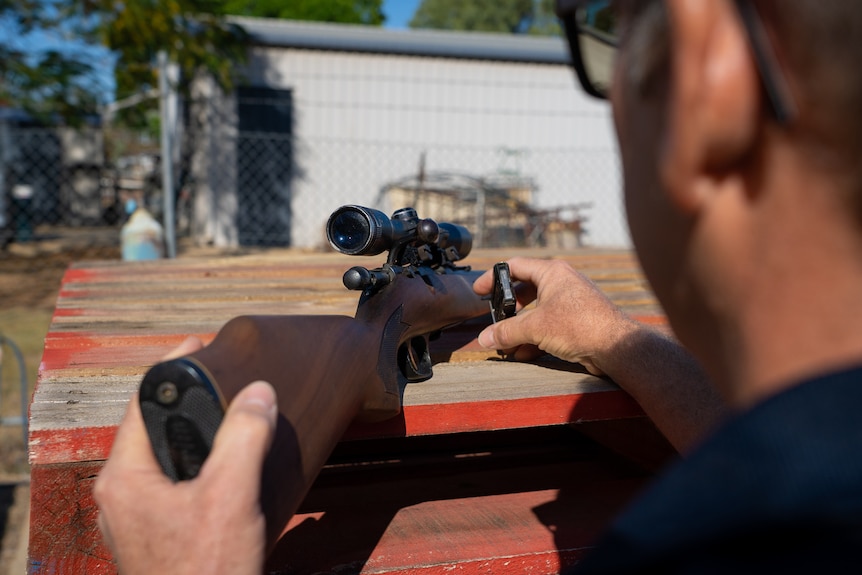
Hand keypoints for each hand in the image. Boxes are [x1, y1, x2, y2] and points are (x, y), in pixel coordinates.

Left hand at [94, 337, 277, 574]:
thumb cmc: (206, 569)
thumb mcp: (230, 495)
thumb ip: (243, 437)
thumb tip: (257, 391)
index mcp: (125, 477)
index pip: (140, 403)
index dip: (172, 369)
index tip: (203, 345)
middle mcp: (123, 494)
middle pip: (153, 427)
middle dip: (189, 398)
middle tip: (226, 376)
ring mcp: (139, 517)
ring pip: (167, 456)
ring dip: (199, 431)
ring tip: (236, 413)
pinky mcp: (159, 533)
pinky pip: (178, 481)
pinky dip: (203, 461)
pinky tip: (233, 463)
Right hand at [473, 257, 635, 375]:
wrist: (616, 346)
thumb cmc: (580, 326)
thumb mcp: (535, 328)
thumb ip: (506, 332)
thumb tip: (484, 338)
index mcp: (552, 273)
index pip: (515, 267)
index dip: (493, 277)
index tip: (479, 291)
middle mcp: (562, 283)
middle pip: (525, 291)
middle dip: (508, 310)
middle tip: (495, 320)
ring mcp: (570, 302)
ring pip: (537, 312)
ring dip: (520, 328)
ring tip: (506, 344)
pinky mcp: (577, 321)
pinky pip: (549, 326)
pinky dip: (535, 338)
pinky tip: (523, 354)